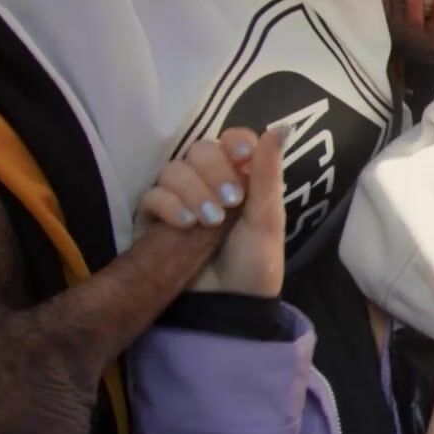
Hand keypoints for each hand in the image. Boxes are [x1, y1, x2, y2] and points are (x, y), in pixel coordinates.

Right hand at [136, 127, 287, 296]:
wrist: (229, 306)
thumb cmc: (254, 263)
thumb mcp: (267, 219)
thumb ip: (267, 173)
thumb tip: (281, 127)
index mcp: (241, 178)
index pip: (232, 140)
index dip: (234, 141)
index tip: (242, 155)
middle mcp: (209, 182)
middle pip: (199, 150)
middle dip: (215, 171)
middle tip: (230, 201)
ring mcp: (179, 199)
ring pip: (174, 170)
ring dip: (194, 190)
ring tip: (209, 221)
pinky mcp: (154, 220)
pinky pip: (152, 196)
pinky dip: (168, 204)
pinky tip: (185, 223)